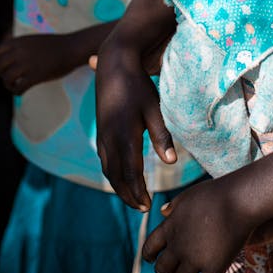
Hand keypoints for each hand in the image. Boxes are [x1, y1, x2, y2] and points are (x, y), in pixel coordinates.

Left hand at [0, 32, 80, 94]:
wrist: (72, 48)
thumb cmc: (55, 44)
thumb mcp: (33, 39)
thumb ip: (20, 45)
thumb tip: (8, 50)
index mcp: (20, 41)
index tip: (3, 66)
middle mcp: (21, 52)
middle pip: (0, 65)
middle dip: (2, 73)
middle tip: (9, 77)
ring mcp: (28, 64)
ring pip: (7, 78)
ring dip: (9, 84)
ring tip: (15, 85)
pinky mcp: (36, 76)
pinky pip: (19, 87)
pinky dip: (17, 91)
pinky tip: (22, 91)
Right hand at [95, 31, 176, 210]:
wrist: (113, 64)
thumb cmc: (138, 85)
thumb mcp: (153, 108)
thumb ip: (161, 136)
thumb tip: (171, 162)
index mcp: (124, 136)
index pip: (131, 174)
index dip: (138, 192)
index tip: (148, 205)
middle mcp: (109, 139)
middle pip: (116, 177)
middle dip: (128, 195)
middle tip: (141, 208)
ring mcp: (102, 134)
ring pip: (108, 169)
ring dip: (119, 186)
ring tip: (133, 197)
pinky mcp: (101, 129)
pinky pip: (104, 159)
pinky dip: (112, 173)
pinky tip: (122, 175)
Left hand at [143, 176, 256, 272]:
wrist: (239, 199)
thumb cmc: (215, 194)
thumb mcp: (188, 195)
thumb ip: (173, 206)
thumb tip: (162, 212)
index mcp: (169, 227)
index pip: (148, 249)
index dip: (151, 256)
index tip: (155, 258)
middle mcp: (178, 246)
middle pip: (162, 271)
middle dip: (168, 271)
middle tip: (179, 267)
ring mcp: (195, 259)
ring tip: (197, 272)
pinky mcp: (214, 267)